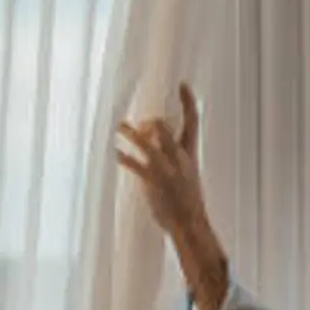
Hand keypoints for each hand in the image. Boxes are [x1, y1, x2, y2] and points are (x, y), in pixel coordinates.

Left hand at [116, 83, 206, 234]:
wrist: (190, 224)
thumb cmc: (187, 202)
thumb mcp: (187, 175)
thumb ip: (174, 158)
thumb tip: (156, 145)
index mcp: (190, 155)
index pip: (193, 122)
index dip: (188, 102)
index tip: (182, 85)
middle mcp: (179, 158)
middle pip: (165, 128)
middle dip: (151, 123)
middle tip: (142, 125)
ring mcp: (166, 169)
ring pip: (148, 143)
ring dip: (131, 134)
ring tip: (120, 127)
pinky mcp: (153, 181)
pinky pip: (136, 165)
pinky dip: (124, 158)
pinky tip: (116, 154)